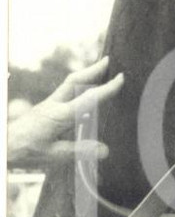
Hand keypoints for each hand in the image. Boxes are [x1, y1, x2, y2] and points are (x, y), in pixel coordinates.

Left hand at [6, 57, 123, 167]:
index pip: (88, 98)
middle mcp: (53, 105)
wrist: (4, 145)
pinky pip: (64, 93)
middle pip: (75, 81)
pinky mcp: (44, 109)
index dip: (106, 89)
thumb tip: (105, 150)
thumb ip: (79, 150)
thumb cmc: (24, 151)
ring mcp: (47, 105)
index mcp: (59, 115)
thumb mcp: (54, 155)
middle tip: (109, 60)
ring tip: (99, 71)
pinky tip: (82, 93)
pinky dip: (78, 87)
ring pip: (69, 85)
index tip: (120, 78)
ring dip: (85, 76)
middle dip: (93, 70)